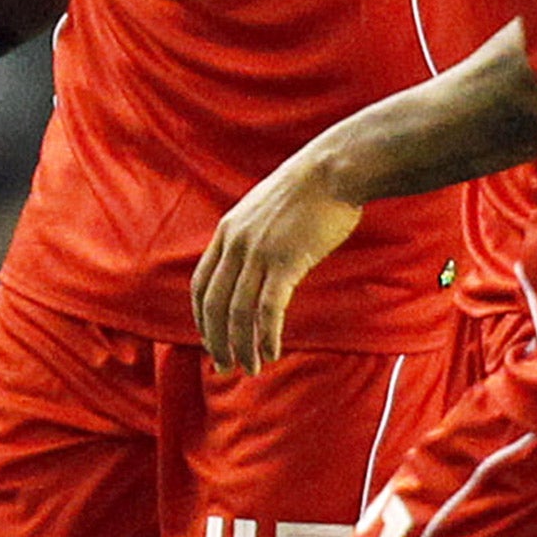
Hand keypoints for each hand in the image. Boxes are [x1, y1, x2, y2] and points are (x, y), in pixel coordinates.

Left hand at [191, 153, 363, 375]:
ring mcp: (259, 252)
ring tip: (251, 368)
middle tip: (225, 366)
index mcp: (228, 230)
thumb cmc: (309, 187)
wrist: (334, 168)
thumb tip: (254, 260)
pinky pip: (268, 310)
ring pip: (239, 313)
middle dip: (216, 340)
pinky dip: (267, 336)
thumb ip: (252, 233)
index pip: (201, 283)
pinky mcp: (286, 262)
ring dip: (242, 346)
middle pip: (215, 304)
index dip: (202, 316)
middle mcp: (236, 243)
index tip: (209, 338)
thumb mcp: (264, 206)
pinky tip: (272, 352)